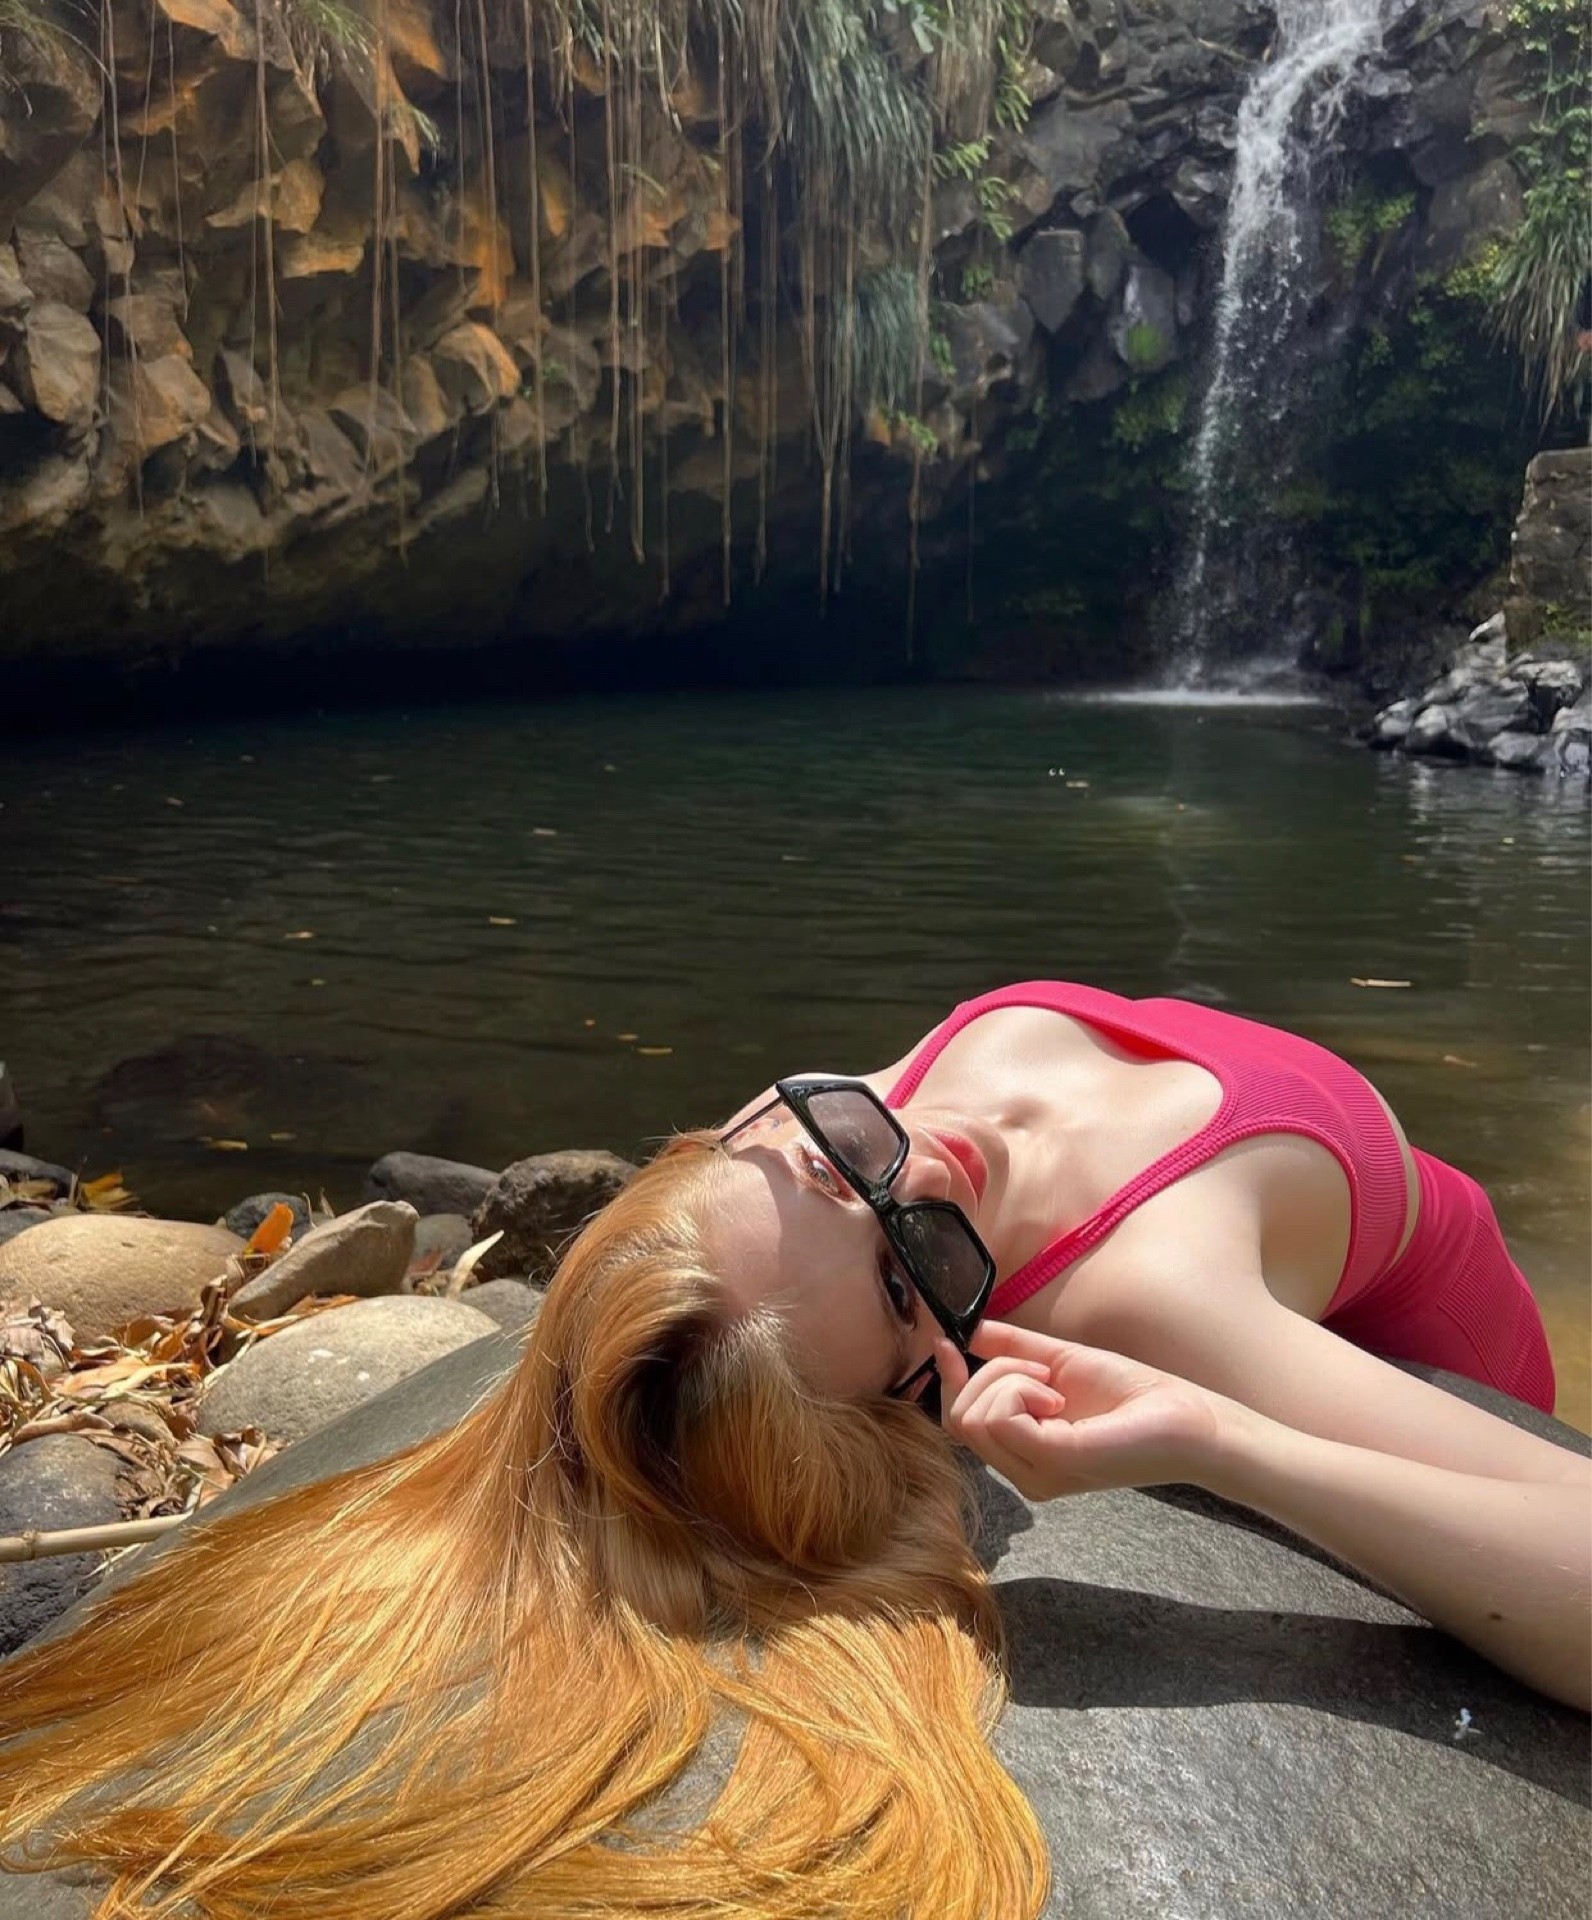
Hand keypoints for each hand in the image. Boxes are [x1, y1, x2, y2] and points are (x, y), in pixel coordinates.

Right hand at [936, 1321, 1228, 1500]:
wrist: (1187, 1419)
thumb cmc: (1134, 1394)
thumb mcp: (1060, 1362)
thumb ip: (1013, 1349)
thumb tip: (970, 1330)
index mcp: (1024, 1452)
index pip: (957, 1424)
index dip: (946, 1381)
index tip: (947, 1343)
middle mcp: (1023, 1473)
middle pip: (959, 1417)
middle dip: (990, 1375)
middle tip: (1045, 1375)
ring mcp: (1034, 1475)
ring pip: (974, 1415)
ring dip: (1009, 1379)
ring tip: (1057, 1388)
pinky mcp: (1051, 1463)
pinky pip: (1000, 1415)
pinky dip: (1022, 1388)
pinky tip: (1059, 1399)